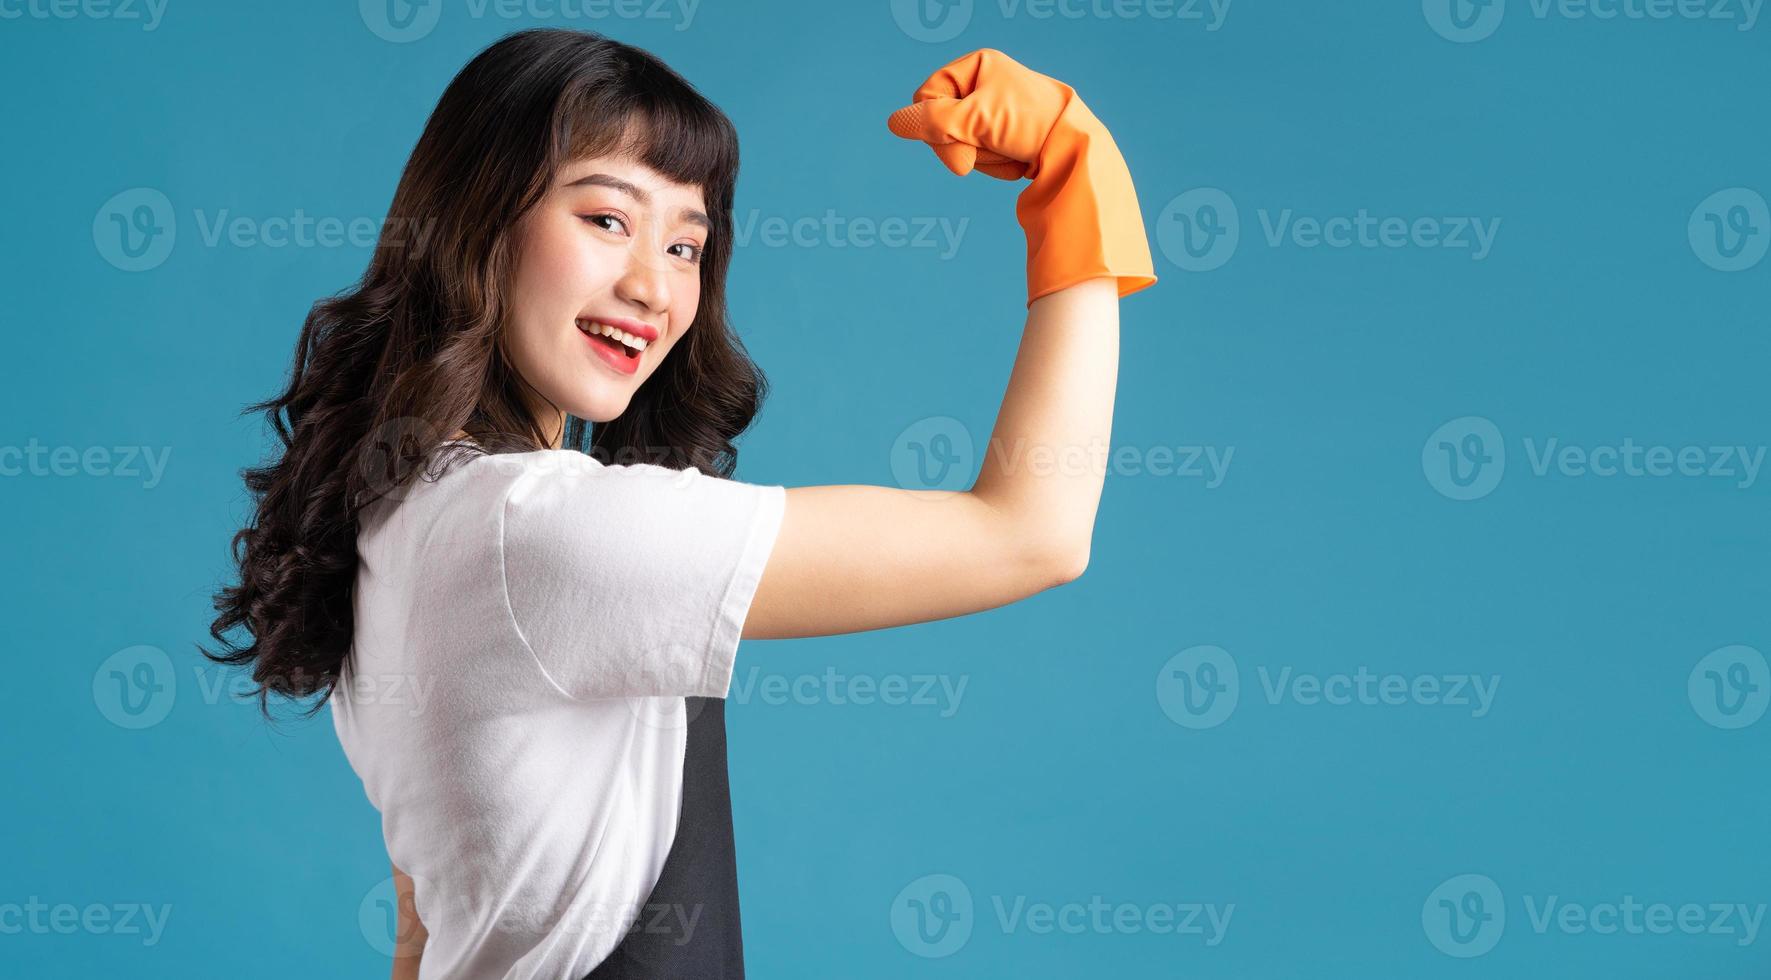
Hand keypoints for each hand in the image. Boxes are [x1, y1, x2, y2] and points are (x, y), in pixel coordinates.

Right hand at [886, 48, 1156, 305]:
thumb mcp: (976, 119)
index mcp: (977, 65)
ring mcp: (993, 111)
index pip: (928, 96)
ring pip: (959, 143)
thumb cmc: (1029, 123)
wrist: (1076, 148)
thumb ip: (932, 122)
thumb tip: (894, 122)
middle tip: (985, 153)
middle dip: (962, 144)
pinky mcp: (1004, 136)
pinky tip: (1016, 161)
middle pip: (941, 122)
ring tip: (1010, 152)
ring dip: (981, 157)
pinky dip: (995, 164)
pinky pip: (980, 155)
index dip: (936, 124)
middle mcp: (984, 84)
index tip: (960, 144)